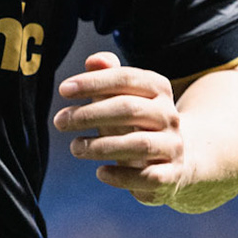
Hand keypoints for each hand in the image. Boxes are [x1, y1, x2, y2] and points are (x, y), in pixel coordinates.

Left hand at [53, 51, 190, 206]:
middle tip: (60, 121)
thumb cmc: (139, 122)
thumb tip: (94, 61)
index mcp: (158, 89)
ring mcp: (173, 146)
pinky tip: (100, 172)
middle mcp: (169, 115)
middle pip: (129, 109)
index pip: (126, 79)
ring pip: (139, 144)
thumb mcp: (124, 96)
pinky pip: (148, 176)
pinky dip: (122, 176)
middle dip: (90, 114)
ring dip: (101, 146)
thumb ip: (108, 76)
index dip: (94, 82)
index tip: (63, 90)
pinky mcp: (171, 175)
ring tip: (75, 147)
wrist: (177, 158)